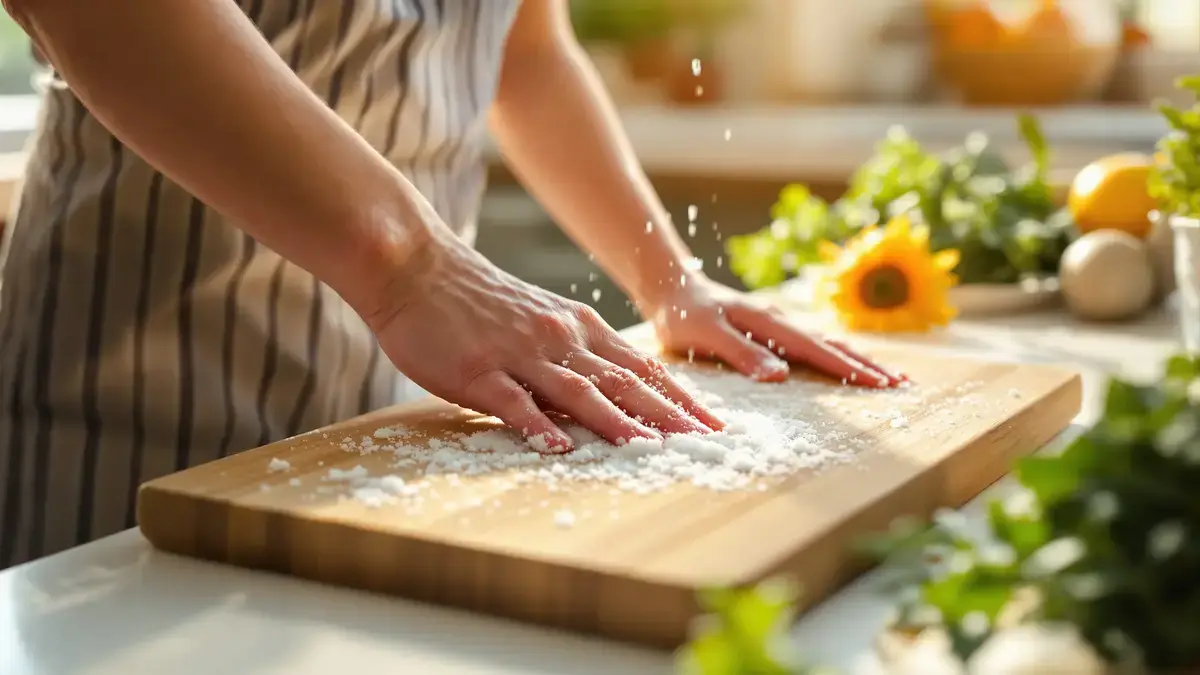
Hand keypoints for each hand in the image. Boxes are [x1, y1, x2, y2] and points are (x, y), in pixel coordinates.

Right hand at [367, 238, 723, 452]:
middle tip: (707, 440)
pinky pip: (515, 403)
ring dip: (619, 422)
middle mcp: (560, 338)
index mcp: (577, 326)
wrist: (417, 268)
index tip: (712, 422)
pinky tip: (561, 448)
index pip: (641, 367)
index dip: (679, 396)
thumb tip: (607, 394)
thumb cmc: (476, 299)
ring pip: (580, 392)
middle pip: (624, 382)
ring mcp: (520, 354)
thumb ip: (573, 352)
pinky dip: (539, 426)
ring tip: (653, 448)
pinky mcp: (478, 372)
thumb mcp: (539, 317)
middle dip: (669, 413)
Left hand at [644, 273, 904, 386]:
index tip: (880, 383)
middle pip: (832, 346)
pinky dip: (835, 354)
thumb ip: (741, 354)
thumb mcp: (705, 336)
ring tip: (887, 376)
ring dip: (857, 359)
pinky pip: (812, 343)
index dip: (849, 369)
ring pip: (826, 343)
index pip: (816, 351)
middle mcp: (780, 321)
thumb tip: (780, 377)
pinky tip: (846, 362)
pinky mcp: (772, 328)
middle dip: (867, 365)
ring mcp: (779, 323)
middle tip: (903, 383)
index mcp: (769, 324)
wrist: (672, 287)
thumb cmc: (683, 316)